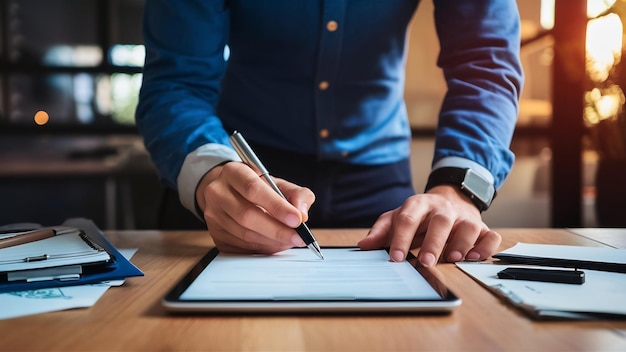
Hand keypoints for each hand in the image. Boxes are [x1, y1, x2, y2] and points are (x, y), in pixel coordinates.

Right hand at [195, 161, 314, 253]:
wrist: (228, 191)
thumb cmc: (256, 187)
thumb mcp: (277, 182)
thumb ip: (296, 193)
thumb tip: (302, 213)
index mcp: (234, 172)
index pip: (253, 189)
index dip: (276, 206)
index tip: (297, 219)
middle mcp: (218, 192)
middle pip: (247, 215)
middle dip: (277, 229)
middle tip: (298, 236)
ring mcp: (213, 215)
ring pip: (244, 234)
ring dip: (272, 241)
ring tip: (290, 240)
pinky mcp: (215, 234)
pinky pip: (240, 247)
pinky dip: (262, 248)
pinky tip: (274, 244)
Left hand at [357, 185, 500, 266]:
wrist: (450, 198)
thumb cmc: (420, 214)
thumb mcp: (397, 217)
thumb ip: (381, 231)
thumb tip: (364, 245)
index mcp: (419, 204)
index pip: (408, 218)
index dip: (401, 238)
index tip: (395, 257)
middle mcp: (443, 209)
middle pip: (440, 221)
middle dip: (433, 242)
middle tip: (425, 262)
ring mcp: (464, 217)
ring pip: (468, 226)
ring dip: (461, 243)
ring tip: (452, 258)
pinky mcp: (481, 227)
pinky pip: (489, 235)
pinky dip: (485, 247)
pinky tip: (475, 258)